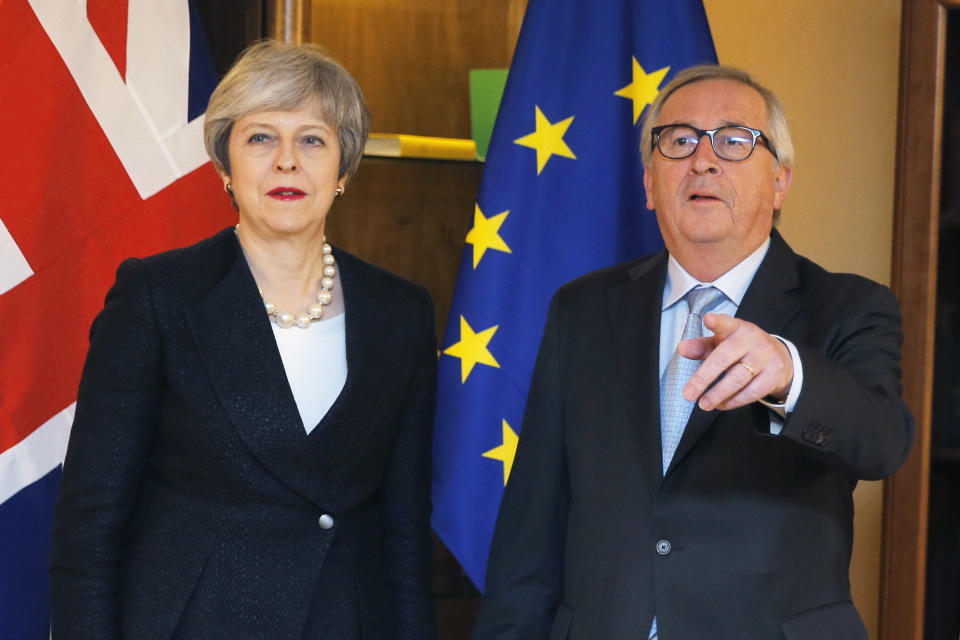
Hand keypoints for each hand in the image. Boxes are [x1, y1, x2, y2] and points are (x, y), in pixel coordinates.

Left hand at [678, 313, 793, 410]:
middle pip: (724, 359)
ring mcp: (765, 358)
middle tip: (688, 394)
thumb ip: (701, 346)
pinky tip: (721, 404)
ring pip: (737, 379)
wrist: (780, 358)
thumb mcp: (722, 343)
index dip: (717, 322)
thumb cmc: (742, 349)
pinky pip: (751, 392)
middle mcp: (752, 340)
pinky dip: (733, 401)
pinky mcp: (773, 376)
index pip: (726, 323)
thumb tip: (682, 348)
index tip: (708, 319)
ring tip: (704, 404)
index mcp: (736, 328)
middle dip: (703, 378)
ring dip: (717, 394)